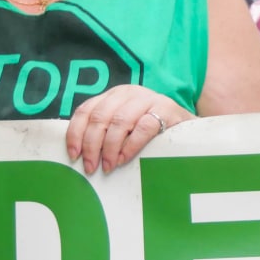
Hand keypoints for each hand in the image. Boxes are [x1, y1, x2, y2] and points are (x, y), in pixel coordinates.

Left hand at [65, 85, 193, 173]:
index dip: (76, 133)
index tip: (74, 155)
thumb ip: (104, 131)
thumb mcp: (124, 126)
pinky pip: (144, 127)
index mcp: (113, 95)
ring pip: (120, 121)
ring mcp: (148, 99)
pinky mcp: (166, 109)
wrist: (186, 126)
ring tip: (108, 167)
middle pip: (100, 117)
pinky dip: (131, 145)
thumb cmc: (150, 131)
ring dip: (110, 148)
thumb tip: (78, 155)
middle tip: (91, 167)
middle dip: (92, 145)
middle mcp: (128, 93)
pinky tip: (125, 158)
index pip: (86, 110)